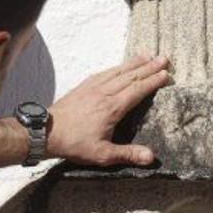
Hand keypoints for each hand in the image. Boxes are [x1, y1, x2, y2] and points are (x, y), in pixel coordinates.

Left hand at [47, 55, 170, 166]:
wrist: (46, 132)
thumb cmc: (74, 144)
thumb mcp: (102, 155)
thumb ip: (128, 154)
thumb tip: (151, 157)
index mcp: (112, 108)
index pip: (137, 90)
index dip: (153, 82)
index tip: (166, 75)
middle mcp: (104, 93)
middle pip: (131, 76)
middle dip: (149, 67)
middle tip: (164, 59)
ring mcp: (93, 87)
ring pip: (118, 71)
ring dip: (135, 63)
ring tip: (148, 55)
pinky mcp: (84, 86)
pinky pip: (105, 72)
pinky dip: (117, 66)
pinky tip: (122, 65)